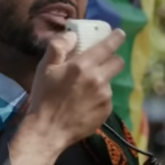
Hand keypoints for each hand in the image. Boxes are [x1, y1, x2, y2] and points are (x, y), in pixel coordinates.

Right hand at [20, 29, 125, 149]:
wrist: (48, 130)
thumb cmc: (44, 97)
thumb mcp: (45, 68)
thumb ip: (59, 47)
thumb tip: (73, 35)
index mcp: (83, 65)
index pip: (108, 46)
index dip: (116, 38)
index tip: (120, 34)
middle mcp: (98, 79)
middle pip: (118, 63)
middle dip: (112, 59)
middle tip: (102, 63)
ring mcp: (105, 96)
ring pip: (110, 82)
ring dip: (102, 81)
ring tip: (84, 90)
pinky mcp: (107, 111)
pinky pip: (107, 98)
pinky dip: (99, 98)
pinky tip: (85, 104)